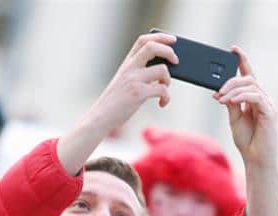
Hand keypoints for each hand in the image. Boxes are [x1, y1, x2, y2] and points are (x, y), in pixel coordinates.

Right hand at [57, 32, 175, 173]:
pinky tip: (162, 103)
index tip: (173, 39)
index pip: (143, 40)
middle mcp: (129, 68)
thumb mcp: (126, 82)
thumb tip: (164, 71)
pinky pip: (162, 89)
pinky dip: (167, 97)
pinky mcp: (138, 93)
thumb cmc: (116, 102)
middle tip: (176, 61)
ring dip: (169, 79)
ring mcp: (133, 79)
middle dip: (169, 51)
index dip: (160, 37)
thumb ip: (140, 73)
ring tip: (164, 88)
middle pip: (152, 47)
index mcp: (127, 63)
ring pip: (162, 69)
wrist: (101, 117)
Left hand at [214, 47, 277, 170]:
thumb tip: (219, 91)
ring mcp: (268, 105)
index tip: (233, 49)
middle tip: (218, 92)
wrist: (255, 159)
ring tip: (221, 99)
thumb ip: (230, 103)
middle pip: (249, 78)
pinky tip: (230, 101)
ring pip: (252, 85)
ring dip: (233, 89)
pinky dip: (241, 96)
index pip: (249, 75)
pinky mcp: (270, 112)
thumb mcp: (234, 119)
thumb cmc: (247, 141)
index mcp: (254, 99)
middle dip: (231, 81)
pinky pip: (256, 97)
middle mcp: (263, 99)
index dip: (243, 61)